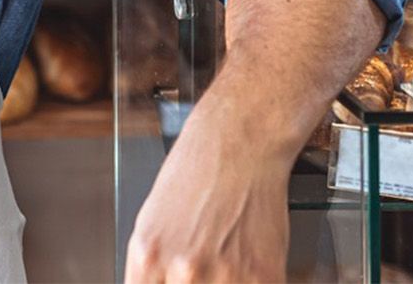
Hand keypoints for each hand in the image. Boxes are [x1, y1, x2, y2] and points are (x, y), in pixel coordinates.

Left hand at [125, 65, 295, 282]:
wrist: (241, 142)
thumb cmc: (197, 175)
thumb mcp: (152, 224)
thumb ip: (151, 273)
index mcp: (148, 258)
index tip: (172, 280)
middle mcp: (183, 271)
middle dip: (197, 283)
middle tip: (204, 264)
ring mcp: (225, 276)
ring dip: (227, 282)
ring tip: (227, 258)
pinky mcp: (264, 276)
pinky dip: (253, 280)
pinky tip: (246, 260)